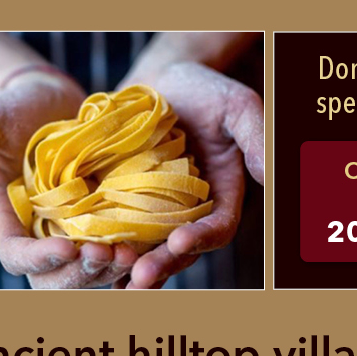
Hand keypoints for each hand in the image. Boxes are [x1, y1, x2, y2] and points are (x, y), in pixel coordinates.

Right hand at [0, 70, 134, 287]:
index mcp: (7, 220)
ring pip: (90, 275)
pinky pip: (118, 259)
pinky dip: (134, 262)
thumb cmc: (18, 106)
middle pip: (55, 279)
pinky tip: (151, 248)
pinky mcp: (105, 227)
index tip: (69, 247)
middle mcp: (40, 234)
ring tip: (135, 254)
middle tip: (111, 255)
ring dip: (112, 273)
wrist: (57, 98)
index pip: (17, 256)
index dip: (40, 260)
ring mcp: (74, 234)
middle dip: (81, 274)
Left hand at [120, 62, 265, 288]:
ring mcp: (151, 209)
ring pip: (143, 247)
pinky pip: (111, 230)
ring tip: (110, 277)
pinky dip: (101, 245)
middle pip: (177, 250)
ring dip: (128, 266)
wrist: (157, 78)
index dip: (202, 238)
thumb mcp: (235, 106)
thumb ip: (256, 138)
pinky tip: (83, 255)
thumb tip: (272, 175)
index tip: (181, 242)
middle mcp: (187, 211)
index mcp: (221, 195)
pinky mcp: (118, 202)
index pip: (217, 228)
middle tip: (140, 277)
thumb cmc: (203, 89)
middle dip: (161, 264)